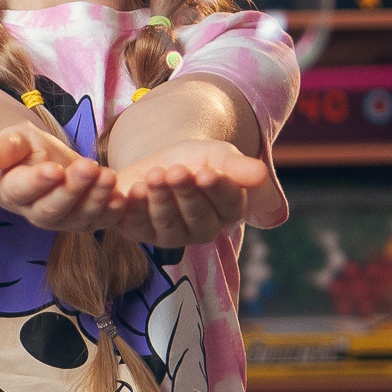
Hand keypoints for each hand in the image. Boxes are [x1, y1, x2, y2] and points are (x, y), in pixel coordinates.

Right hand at [0, 120, 125, 232]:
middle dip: (73, 189)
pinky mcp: (85, 220)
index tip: (53, 168)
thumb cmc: (21, 149)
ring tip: (110, 175)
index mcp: (13, 191)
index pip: (23, 190)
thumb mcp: (9, 140)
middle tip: (90, 167)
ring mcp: (62, 220)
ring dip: (97, 198)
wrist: (36, 163)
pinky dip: (113, 211)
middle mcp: (36, 211)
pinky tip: (124, 197)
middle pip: (53, 208)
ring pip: (79, 216)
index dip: (38, 182)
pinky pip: (100, 220)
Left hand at [113, 139, 266, 246]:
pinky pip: (135, 225)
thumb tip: (262, 174)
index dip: (216, 188)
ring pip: (166, 221)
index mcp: (229, 211)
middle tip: (176, 171)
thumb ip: (237, 167)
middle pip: (196, 214)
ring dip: (159, 199)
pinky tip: (129, 191)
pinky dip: (132, 209)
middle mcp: (202, 229)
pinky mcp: (140, 232)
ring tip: (154, 175)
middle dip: (185, 191)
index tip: (205, 173)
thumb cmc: (196, 160)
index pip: (227, 203)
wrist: (160, 163)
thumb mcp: (217, 156)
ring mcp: (171, 235)